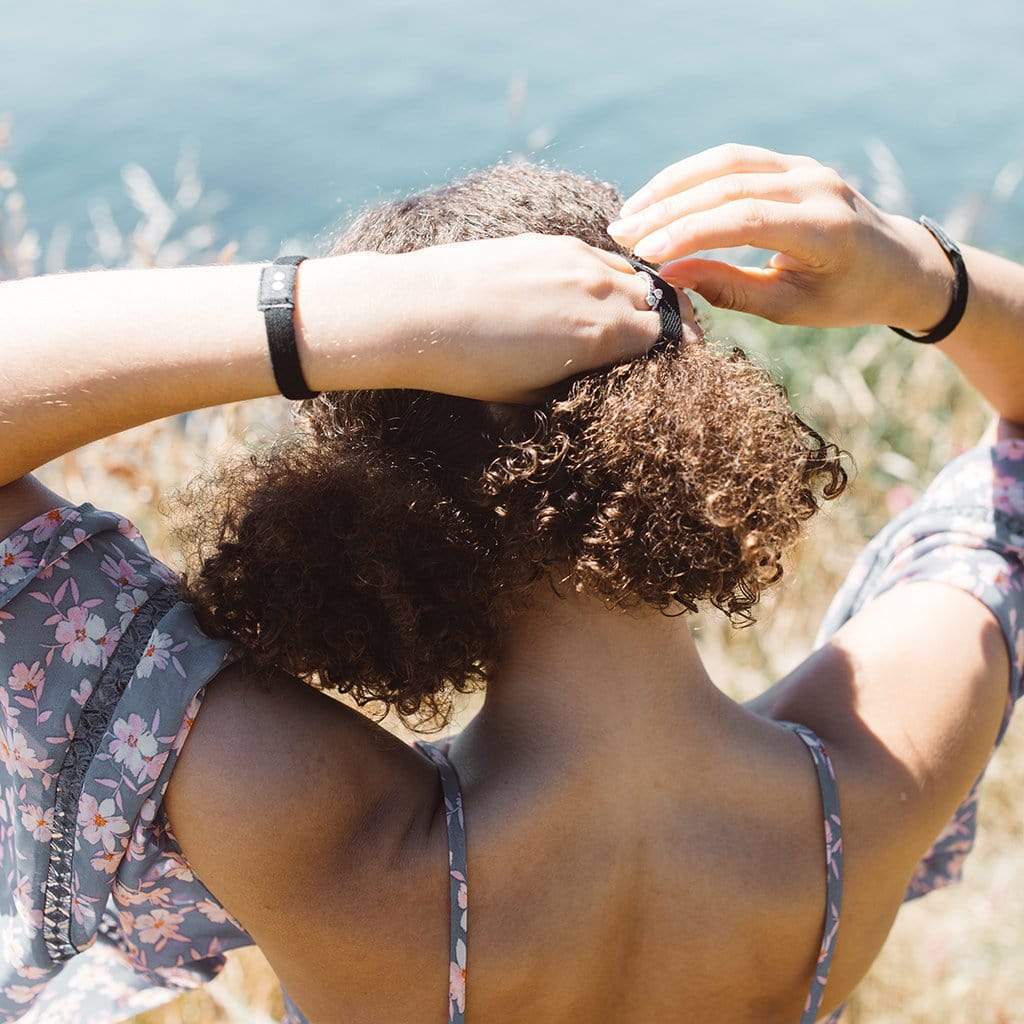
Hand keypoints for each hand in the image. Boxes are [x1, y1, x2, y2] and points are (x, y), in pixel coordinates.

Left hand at [330, 234, 667, 403]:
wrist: (420, 312)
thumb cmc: (472, 366)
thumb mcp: (532, 394)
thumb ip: (580, 382)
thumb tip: (599, 377)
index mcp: (602, 334)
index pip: (666, 336)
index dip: (673, 350)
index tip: (673, 360)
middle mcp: (599, 290)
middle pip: (656, 301)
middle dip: (662, 321)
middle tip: (657, 339)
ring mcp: (575, 258)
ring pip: (629, 274)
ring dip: (635, 294)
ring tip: (626, 314)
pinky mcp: (548, 241)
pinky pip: (597, 255)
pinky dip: (604, 274)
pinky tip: (589, 290)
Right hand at [607, 144, 951, 331]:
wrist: (898, 265)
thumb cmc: (846, 298)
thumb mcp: (789, 308)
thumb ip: (730, 289)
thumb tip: (670, 278)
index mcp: (823, 229)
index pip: (744, 219)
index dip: (688, 233)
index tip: (644, 255)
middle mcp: (815, 186)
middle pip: (727, 184)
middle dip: (668, 209)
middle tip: (621, 234)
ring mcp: (804, 167)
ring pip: (725, 162)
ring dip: (672, 186)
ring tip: (631, 214)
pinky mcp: (792, 163)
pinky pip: (734, 159)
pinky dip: (692, 177)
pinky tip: (660, 198)